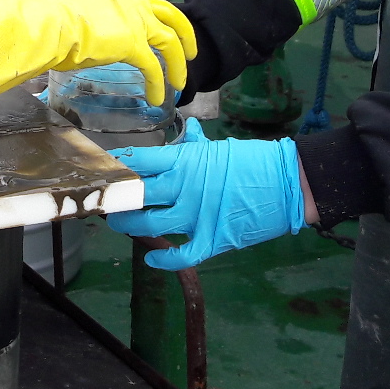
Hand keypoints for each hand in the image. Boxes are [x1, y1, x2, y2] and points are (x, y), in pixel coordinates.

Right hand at [0, 0, 196, 109]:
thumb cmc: (53, 22)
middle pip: (171, 16)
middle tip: (190, 53)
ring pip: (170, 42)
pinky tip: (157, 98)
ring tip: (179, 83)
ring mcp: (136, 22)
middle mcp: (132, 3)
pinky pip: (154, 67)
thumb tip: (87, 38)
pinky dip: (158, 83)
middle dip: (184, 35)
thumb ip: (94, 23)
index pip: (148, 4)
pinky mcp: (134, 44)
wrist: (50, 26)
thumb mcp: (81, 14)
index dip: (161, 20)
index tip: (165, 33)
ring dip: (177, 63)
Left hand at [106, 118, 305, 269]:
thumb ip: (196, 144)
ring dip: (129, 226)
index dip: (116, 166)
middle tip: (106, 202)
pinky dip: (163, 260)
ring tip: (120, 224)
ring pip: (149, 225)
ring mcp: (196, 217)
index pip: (138, 161)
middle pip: (136, 195)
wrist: (287, 184)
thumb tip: (187, 129)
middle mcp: (183, 188)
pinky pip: (180, 255)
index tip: (102, 170)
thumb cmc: (252, 162)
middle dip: (116, 200)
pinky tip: (152, 258)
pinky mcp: (211, 240)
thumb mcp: (220, 147)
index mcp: (184, 161)